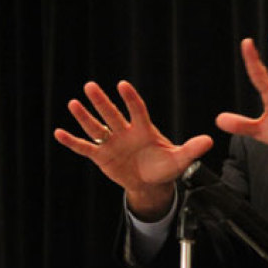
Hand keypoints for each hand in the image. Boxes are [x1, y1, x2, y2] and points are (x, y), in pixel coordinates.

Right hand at [54, 80, 212, 219]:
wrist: (151, 183)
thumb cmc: (165, 167)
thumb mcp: (180, 160)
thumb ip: (191, 149)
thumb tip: (209, 141)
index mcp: (143, 128)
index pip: (136, 109)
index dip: (130, 98)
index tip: (123, 85)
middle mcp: (125, 132)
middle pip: (112, 113)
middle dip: (101, 101)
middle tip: (90, 86)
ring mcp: (111, 143)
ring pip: (96, 127)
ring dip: (85, 116)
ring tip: (73, 103)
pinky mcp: (101, 156)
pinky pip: (85, 147)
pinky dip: (72, 141)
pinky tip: (59, 132)